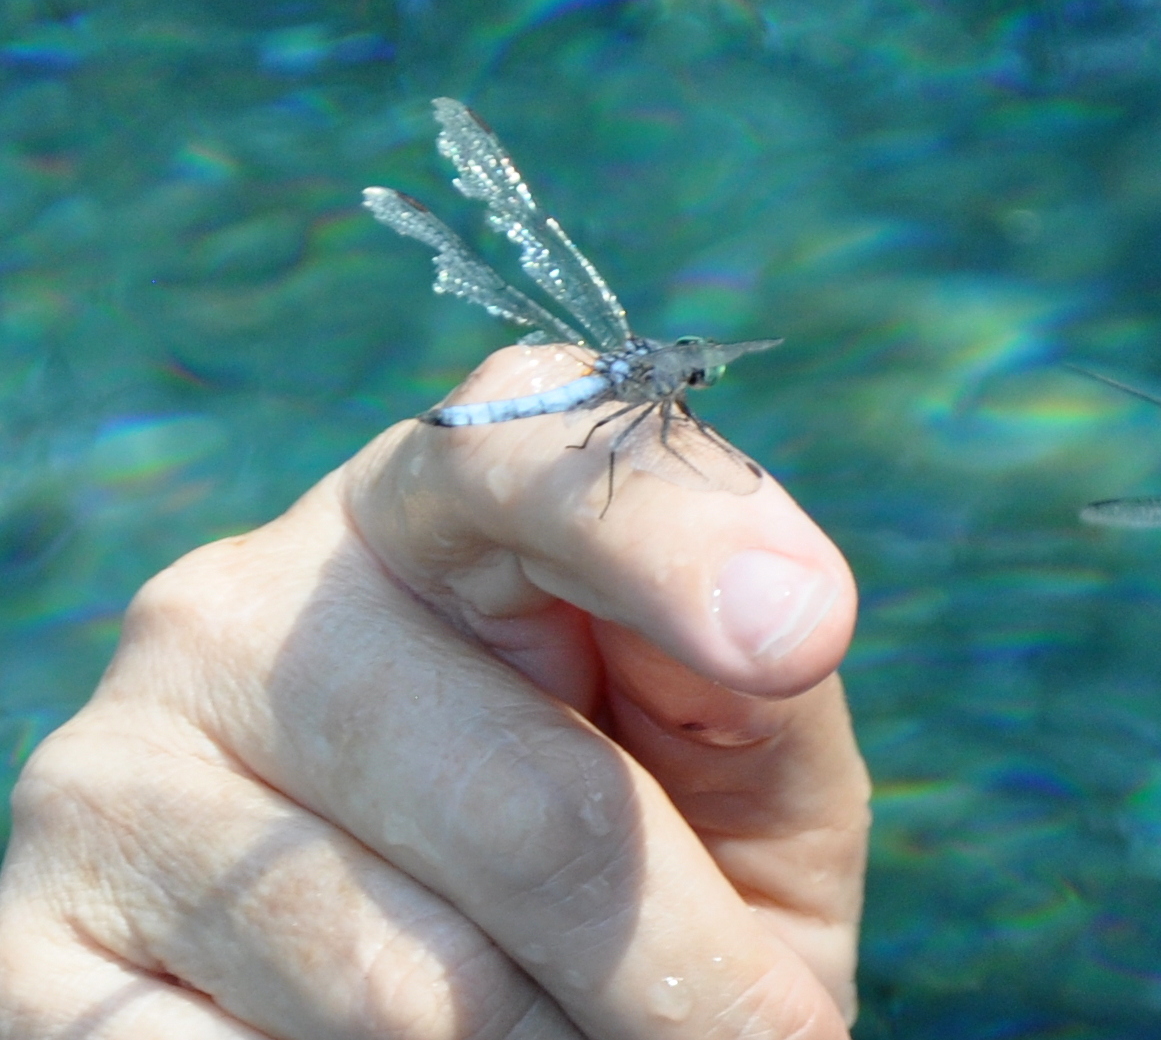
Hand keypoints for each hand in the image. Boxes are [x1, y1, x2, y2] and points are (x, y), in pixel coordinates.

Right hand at [0, 346, 867, 1038]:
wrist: (494, 995)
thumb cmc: (656, 846)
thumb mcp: (735, 751)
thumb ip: (749, 671)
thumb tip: (781, 621)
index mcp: (428, 507)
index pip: (523, 460)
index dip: (675, 540)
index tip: (800, 634)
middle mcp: (241, 604)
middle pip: (538, 812)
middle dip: (687, 972)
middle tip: (761, 1037)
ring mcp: (113, 776)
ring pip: (418, 993)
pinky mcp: (31, 961)